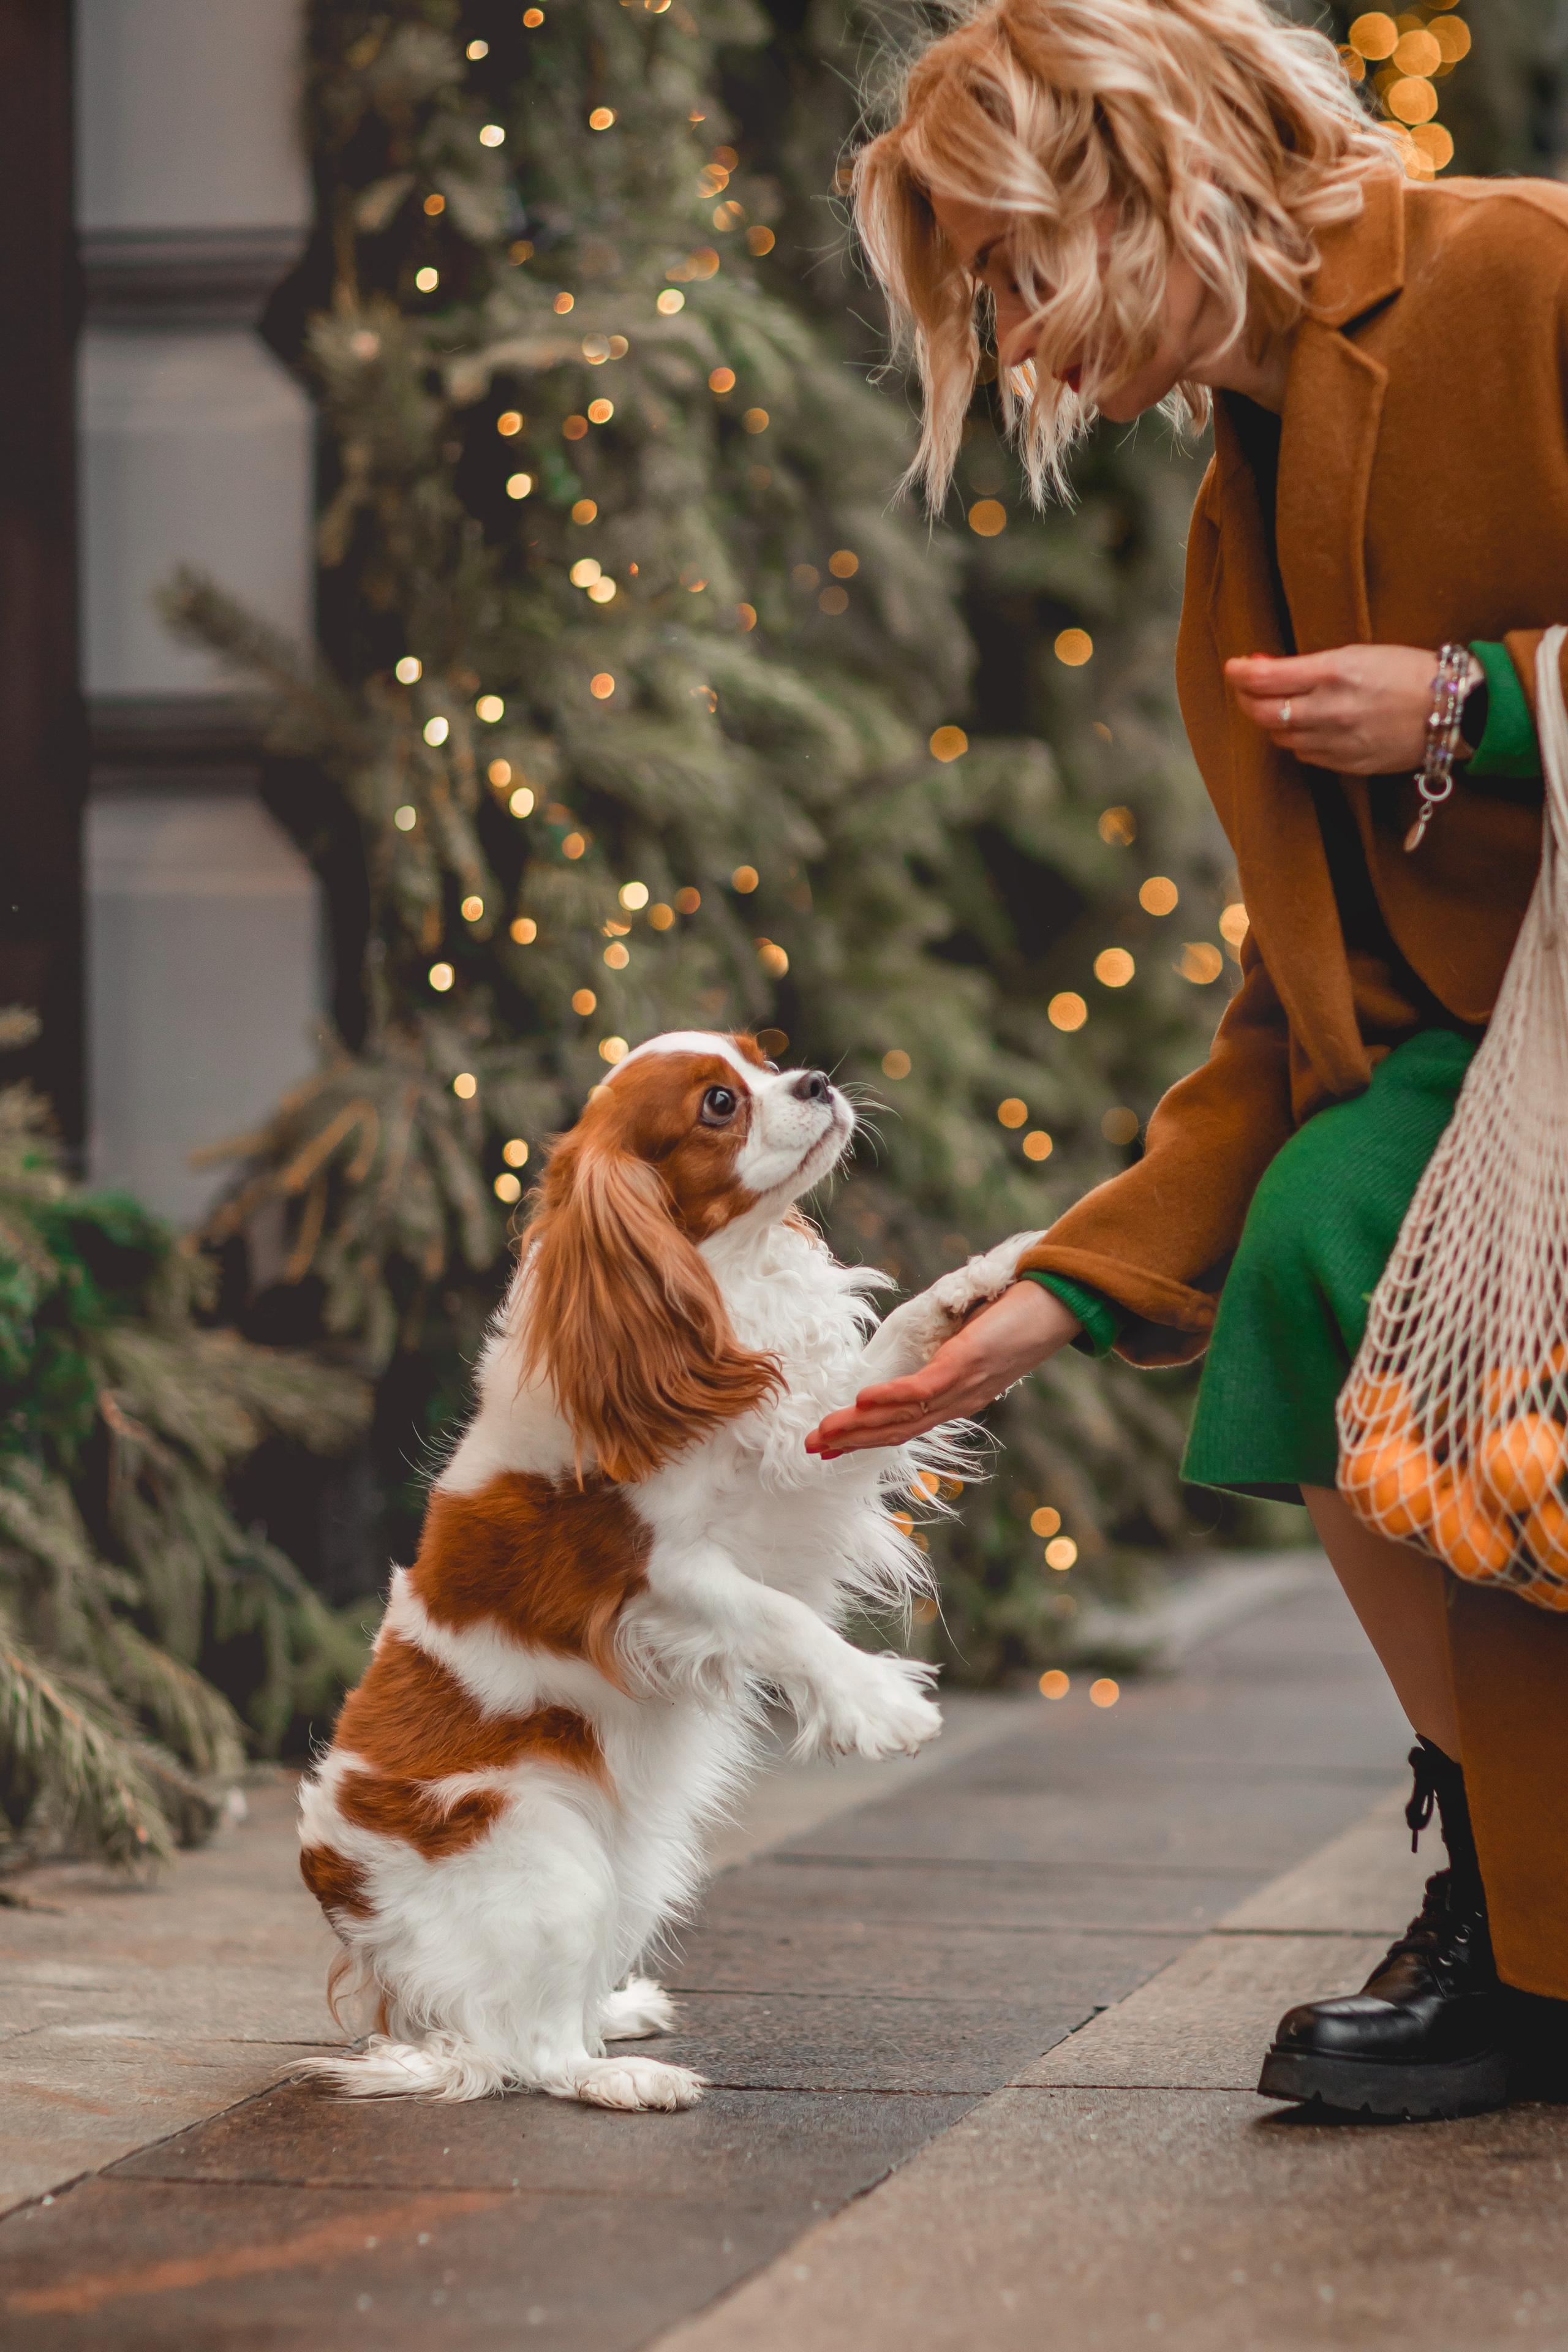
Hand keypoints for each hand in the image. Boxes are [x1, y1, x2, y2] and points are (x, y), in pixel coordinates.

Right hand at [805, 1281, 1080, 1458]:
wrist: (1059, 1305)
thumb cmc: (1019, 1314)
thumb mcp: (975, 1337)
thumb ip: (948, 1348)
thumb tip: (925, 1343)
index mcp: (959, 1398)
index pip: (904, 1424)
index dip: (866, 1436)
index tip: (831, 1445)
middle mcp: (960, 1401)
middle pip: (897, 1429)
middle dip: (851, 1440)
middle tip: (812, 1448)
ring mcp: (963, 1387)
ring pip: (903, 1418)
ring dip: (859, 1427)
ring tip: (824, 1434)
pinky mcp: (967, 1366)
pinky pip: (922, 1390)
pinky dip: (889, 1398)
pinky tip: (860, 1400)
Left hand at [1226, 645, 1441, 773]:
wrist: (1455, 708)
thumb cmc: (1410, 671)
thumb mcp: (1360, 653)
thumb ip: (1312, 665)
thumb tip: (1267, 669)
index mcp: (1334, 673)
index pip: (1266, 679)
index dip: (1240, 674)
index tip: (1234, 668)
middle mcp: (1331, 710)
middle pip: (1264, 713)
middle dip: (1249, 700)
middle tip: (1248, 688)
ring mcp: (1338, 742)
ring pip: (1282, 738)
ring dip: (1274, 721)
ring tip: (1280, 705)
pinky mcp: (1348, 764)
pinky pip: (1305, 756)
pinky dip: (1298, 741)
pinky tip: (1308, 727)